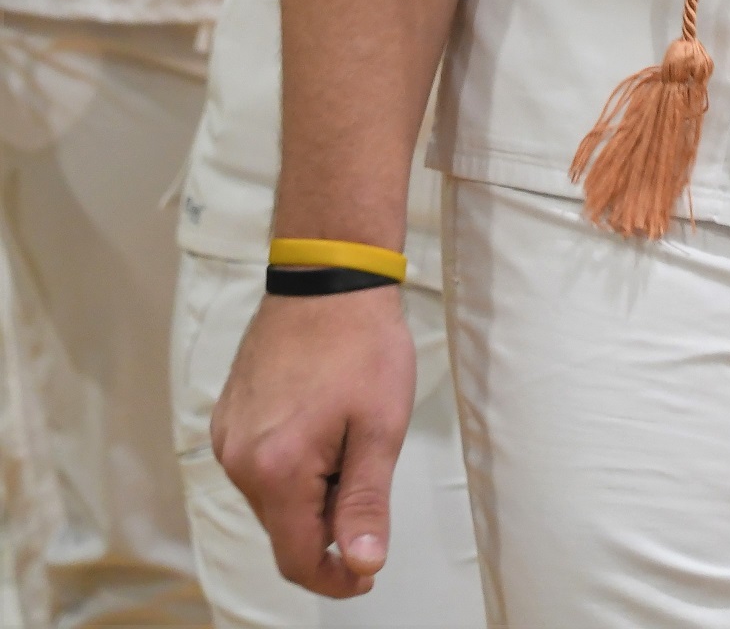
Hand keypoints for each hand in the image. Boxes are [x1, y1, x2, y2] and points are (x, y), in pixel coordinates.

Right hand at [212, 287, 416, 597]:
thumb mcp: (379, 428)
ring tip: (346, 432)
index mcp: (274, 469)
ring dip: (310, 487)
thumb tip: (361, 563)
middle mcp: (238, 457)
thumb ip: (366, 504)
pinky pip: (258, 461)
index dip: (334, 576)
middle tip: (367, 467)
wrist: (328, 275)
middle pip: (283, 527)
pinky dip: (290, 461)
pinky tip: (321, 420)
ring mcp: (228, 434)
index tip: (365, 570)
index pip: (296, 558)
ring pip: (271, 495)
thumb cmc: (359, 342)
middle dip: (326, 519)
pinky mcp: (229, 413)